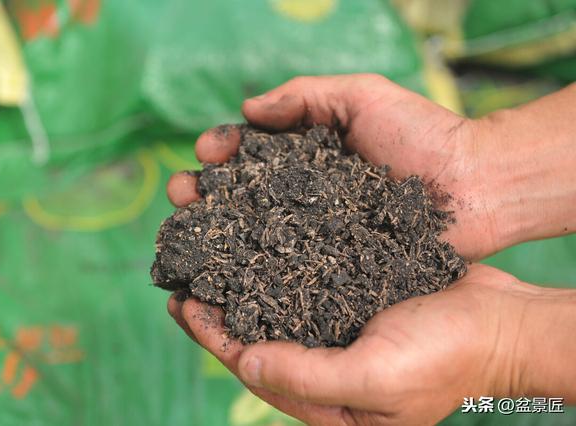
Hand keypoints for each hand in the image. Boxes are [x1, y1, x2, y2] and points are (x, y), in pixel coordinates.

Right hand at [167, 74, 503, 260]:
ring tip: (186, 231)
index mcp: (305, 156)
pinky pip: (287, 271)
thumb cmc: (423, 135)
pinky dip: (252, 273)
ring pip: (254, 235)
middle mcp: (304, 198)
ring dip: (216, 233)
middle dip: (204, 192)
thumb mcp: (361, 96)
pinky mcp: (334, 270)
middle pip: (241, 196)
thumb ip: (305, 96)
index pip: (249, 153)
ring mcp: (317, 235)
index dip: (222, 151)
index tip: (207, 152)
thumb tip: (248, 109)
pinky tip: (225, 276)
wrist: (477, 186)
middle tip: (181, 193)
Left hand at [168, 264, 546, 424]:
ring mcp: (338, 324)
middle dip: (218, 297)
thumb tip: (245, 362)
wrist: (503, 324)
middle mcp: (323, 359)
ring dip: (242, 268)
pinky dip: (280, 255)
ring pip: (275, 295)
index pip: (252, 363)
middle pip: (256, 328)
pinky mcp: (354, 291)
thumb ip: (307, 377)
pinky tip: (263, 230)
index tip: (182, 300)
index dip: (213, 333)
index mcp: (323, 397)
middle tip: (183, 262)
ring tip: (212, 239)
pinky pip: (306, 274)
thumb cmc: (448, 359)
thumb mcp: (375, 380)